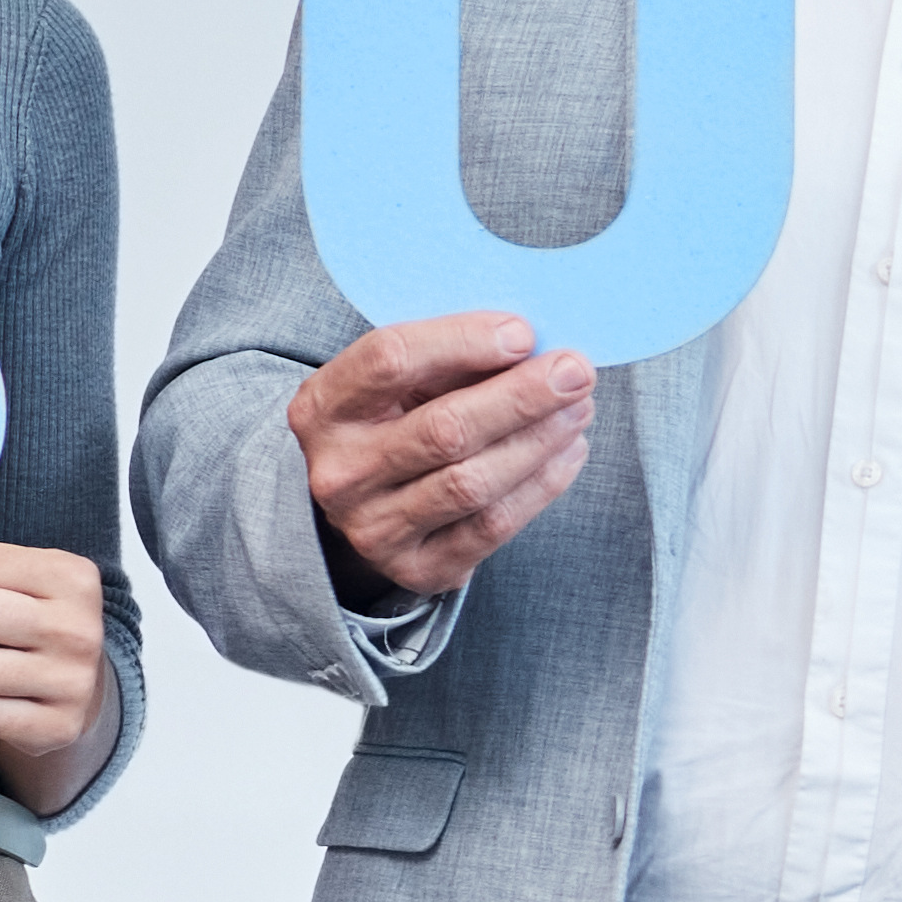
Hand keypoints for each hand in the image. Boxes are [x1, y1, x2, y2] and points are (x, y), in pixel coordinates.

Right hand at [295, 310, 594, 597]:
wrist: (366, 510)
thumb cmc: (392, 424)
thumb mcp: (397, 384)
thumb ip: (447, 359)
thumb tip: (530, 342)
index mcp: (322, 408)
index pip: (390, 360)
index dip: (462, 341)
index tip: (523, 333)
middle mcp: (340, 472)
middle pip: (444, 429)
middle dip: (521, 397)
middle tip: (576, 371)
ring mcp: (374, 528)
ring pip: (473, 483)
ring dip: (539, 441)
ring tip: (579, 408)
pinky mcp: (418, 569)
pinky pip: (493, 526)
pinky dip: (541, 484)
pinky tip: (568, 451)